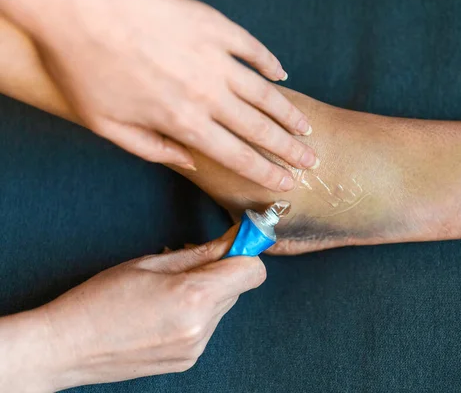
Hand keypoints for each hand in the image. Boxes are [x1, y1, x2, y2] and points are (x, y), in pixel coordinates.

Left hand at [1, 0, 317, 190]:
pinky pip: (253, 49)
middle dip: (289, 149)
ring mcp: (215, 58)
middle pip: (260, 129)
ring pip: (265, 93)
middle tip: (311, 160)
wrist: (79, 4)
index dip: (266, 173)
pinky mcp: (214, 27)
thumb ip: (152, 149)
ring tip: (306, 128)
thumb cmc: (84, 66)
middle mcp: (208, 94)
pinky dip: (270, 64)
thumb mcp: (108, 124)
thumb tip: (188, 163)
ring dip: (289, 113)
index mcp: (183, 122)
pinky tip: (282, 75)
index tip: (286, 183)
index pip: (237, 156)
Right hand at [9, 228, 264, 390]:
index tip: (234, 243)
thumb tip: (232, 241)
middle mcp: (202, 327)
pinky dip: (195, 313)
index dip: (245, 253)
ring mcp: (195, 348)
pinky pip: (207, 326)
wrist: (67, 347)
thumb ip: (200, 253)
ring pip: (223, 306)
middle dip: (221, 271)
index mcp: (194, 297)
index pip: (252, 272)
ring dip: (207, 293)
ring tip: (168, 290)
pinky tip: (164, 310)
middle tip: (188, 262)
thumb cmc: (100, 299)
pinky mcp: (187, 360)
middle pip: (238, 287)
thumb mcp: (150, 263)